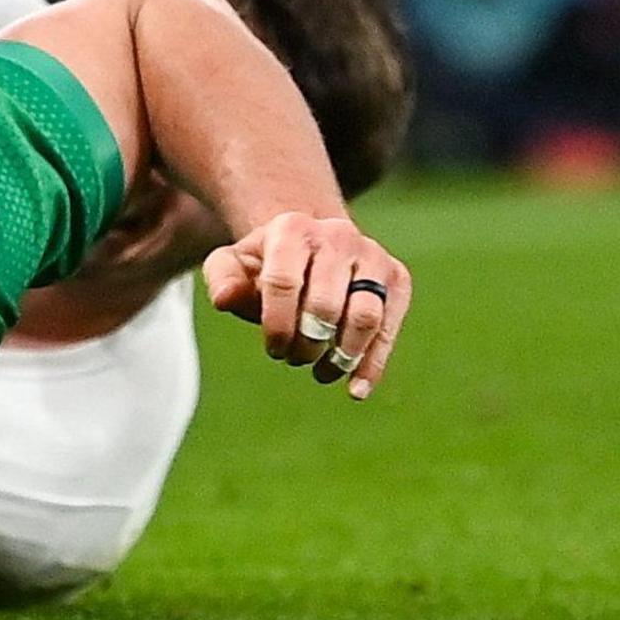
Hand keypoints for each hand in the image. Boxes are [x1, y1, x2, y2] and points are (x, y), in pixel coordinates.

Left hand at [203, 211, 411, 398]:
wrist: (313, 244)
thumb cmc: (266, 263)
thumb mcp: (232, 263)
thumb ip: (222, 279)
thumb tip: (224, 300)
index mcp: (292, 229)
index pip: (283, 283)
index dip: (277, 324)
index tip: (274, 349)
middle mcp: (337, 236)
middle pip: (325, 305)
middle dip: (307, 343)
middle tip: (294, 357)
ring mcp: (372, 255)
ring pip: (365, 316)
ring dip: (342, 356)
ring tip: (322, 373)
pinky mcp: (397, 278)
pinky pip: (389, 326)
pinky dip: (373, 363)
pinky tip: (356, 390)